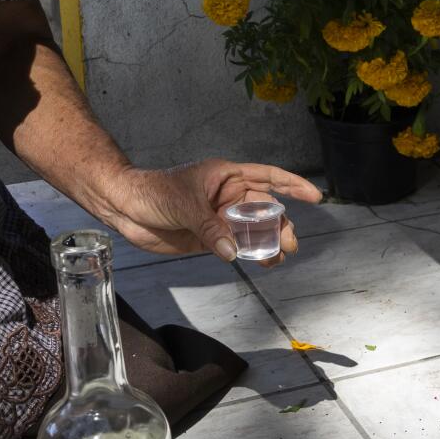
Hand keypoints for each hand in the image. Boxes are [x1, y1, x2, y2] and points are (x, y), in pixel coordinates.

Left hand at [95, 160, 322, 261]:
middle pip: (265, 210)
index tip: (314, 196)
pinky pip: (236, 246)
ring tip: (279, 258)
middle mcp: (227, 196)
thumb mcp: (184, 204)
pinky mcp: (209, 238)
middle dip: (281, 225)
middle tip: (290, 244)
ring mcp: (219, 217)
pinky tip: (262, 262)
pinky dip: (250, 254)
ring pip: (253, 231)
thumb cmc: (153, 191)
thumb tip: (232, 251)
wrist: (125, 208)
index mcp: (226, 176)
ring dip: (268, 243)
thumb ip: (210, 228)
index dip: (292, 185)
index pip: (267, 177)